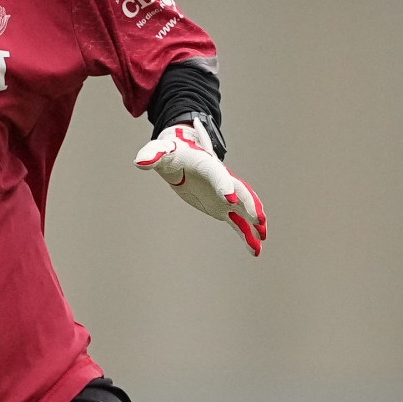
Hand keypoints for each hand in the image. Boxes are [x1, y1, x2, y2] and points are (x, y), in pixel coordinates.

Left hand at [134, 120, 267, 256]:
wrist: (181, 156)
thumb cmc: (171, 153)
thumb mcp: (160, 151)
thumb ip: (152, 154)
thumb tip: (140, 162)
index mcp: (207, 165)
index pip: (218, 174)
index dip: (224, 186)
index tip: (229, 199)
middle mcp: (221, 180)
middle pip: (239, 192)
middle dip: (249, 205)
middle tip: (259, 219)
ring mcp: (224, 195)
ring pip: (244, 209)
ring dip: (254, 222)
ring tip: (262, 238)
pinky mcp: (223, 207)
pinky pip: (238, 222)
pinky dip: (247, 235)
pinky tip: (255, 250)